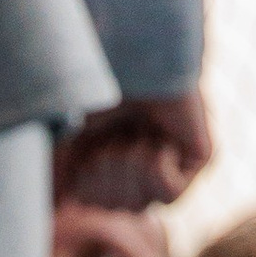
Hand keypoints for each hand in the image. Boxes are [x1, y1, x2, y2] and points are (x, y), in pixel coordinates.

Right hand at [56, 91, 212, 209]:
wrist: (135, 48)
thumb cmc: (99, 81)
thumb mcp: (65, 134)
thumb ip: (55, 173)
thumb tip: (53, 208)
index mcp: (115, 159)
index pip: (90, 203)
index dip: (83, 178)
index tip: (88, 142)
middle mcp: (146, 164)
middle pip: (115, 207)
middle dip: (105, 170)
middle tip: (113, 133)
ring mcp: (175, 162)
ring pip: (139, 205)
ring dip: (127, 164)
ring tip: (135, 131)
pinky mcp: (202, 158)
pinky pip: (170, 194)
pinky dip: (155, 166)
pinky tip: (158, 137)